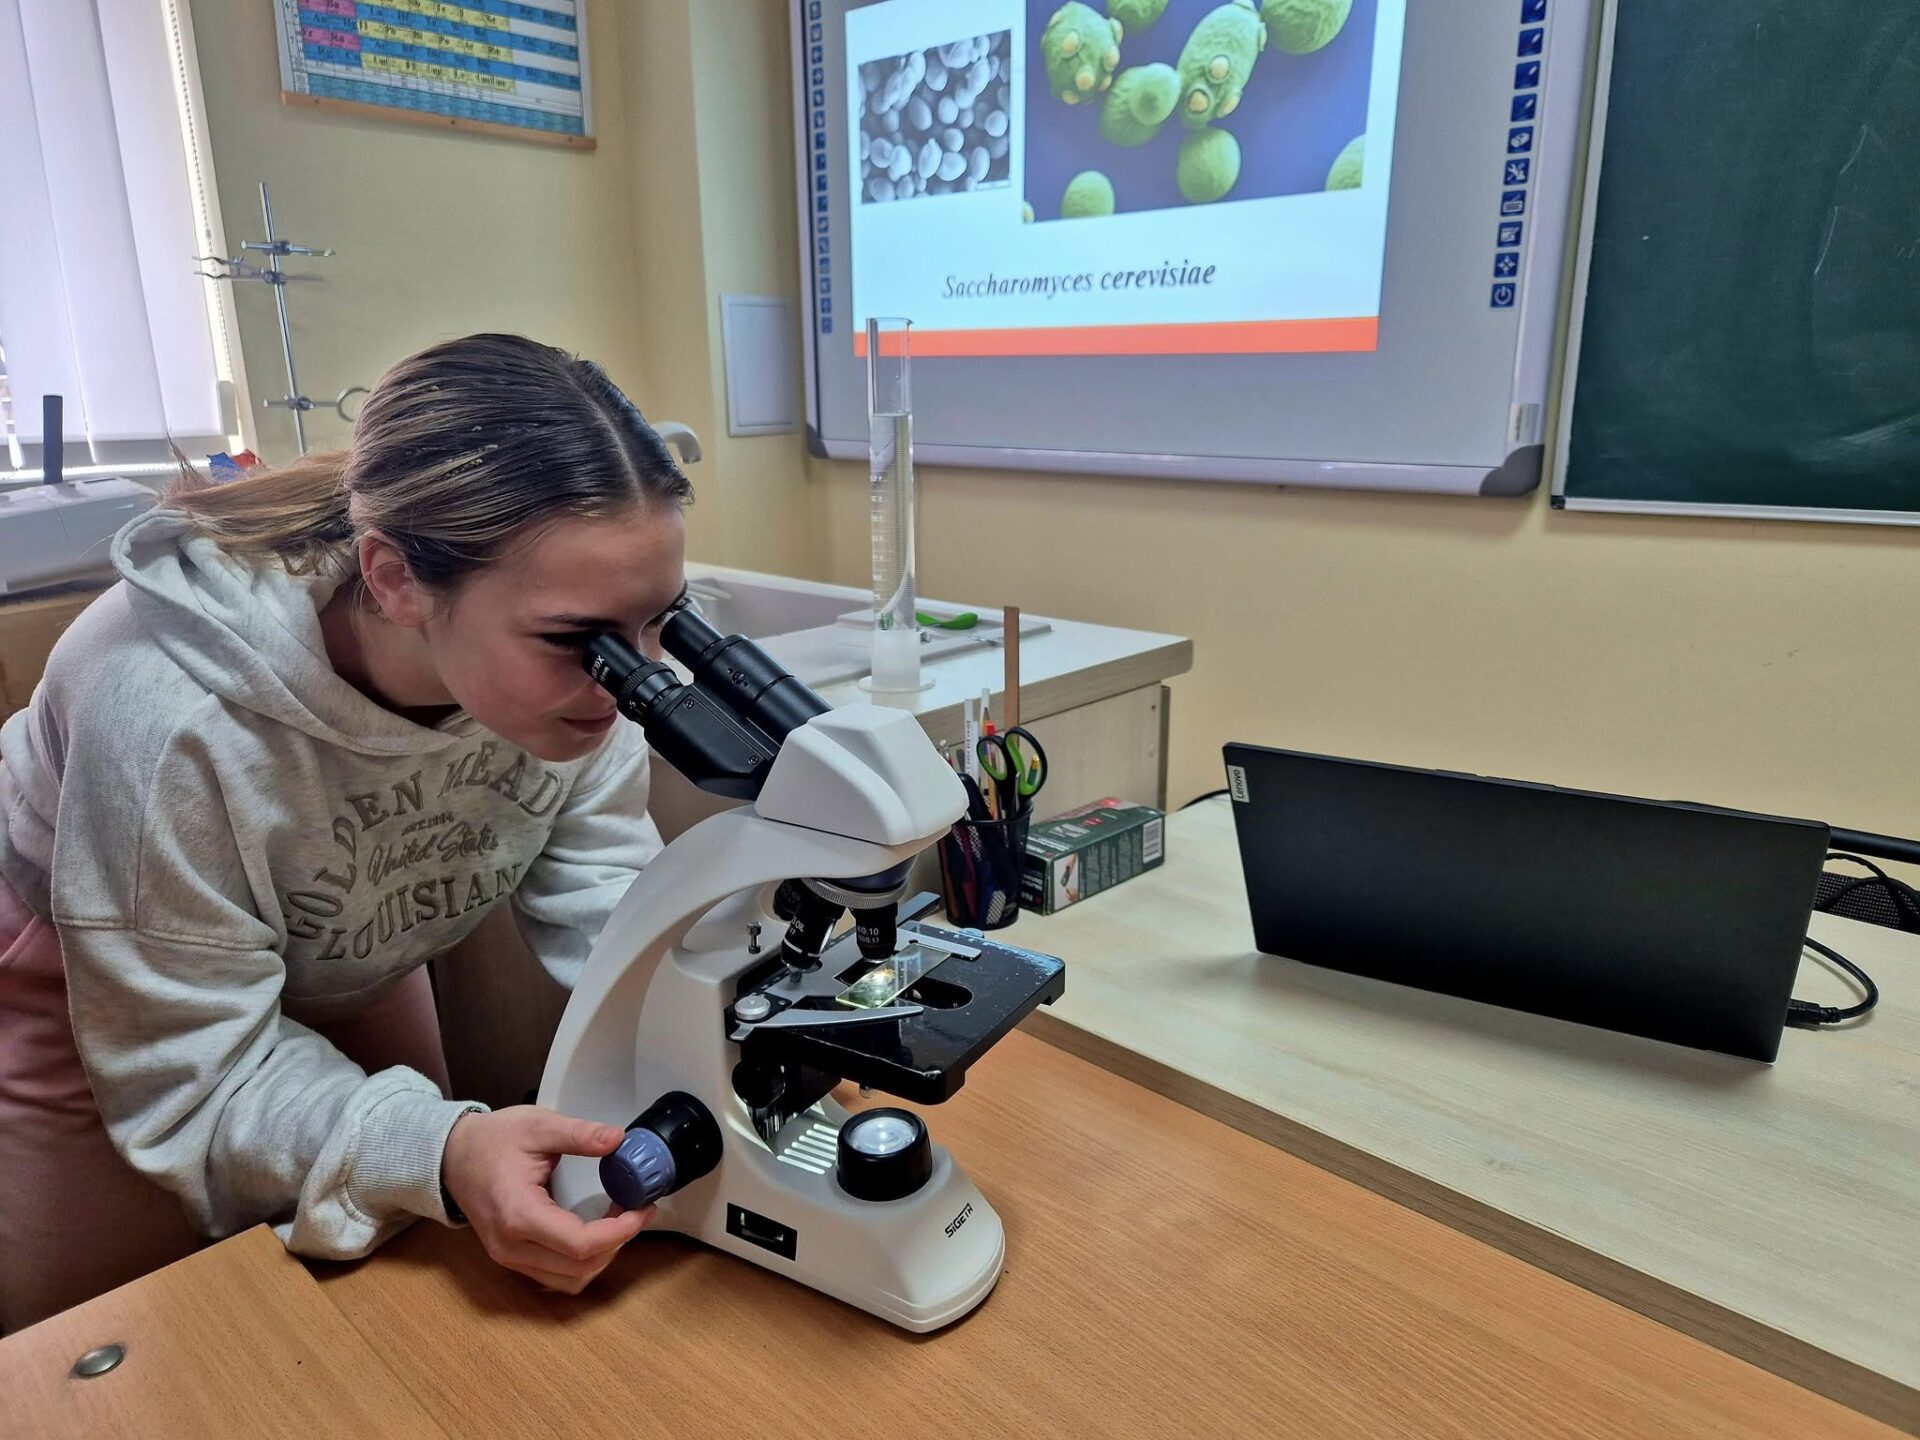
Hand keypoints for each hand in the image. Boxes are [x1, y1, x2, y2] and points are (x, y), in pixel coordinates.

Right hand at [441, 1106, 652, 1293]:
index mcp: (518, 1214)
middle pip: (579, 1269)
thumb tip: (618, 1139)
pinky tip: (594, 1232)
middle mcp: (511, 1247)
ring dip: (601, 1257)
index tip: (642, 1208)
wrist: (451, 1156)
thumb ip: (579, 1134)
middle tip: (635, 1210)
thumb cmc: (491, 1140)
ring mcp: (509, 1258)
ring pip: (569, 1280)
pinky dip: (582, 1262)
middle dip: (617, 1243)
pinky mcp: (512, 1259)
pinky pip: (555, 1276)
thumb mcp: (537, 1125)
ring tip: (617, 1220)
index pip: (580, 1244)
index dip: (620, 1231)